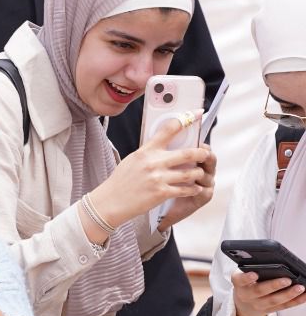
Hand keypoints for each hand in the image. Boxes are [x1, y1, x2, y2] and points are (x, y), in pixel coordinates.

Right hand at [91, 113, 213, 227]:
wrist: (110, 202)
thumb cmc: (121, 182)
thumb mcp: (132, 160)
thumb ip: (150, 152)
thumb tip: (167, 145)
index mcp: (146, 151)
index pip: (169, 129)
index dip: (186, 119)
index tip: (197, 114)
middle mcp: (153, 163)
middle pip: (189, 153)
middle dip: (202, 153)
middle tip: (206, 154)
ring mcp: (158, 178)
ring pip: (191, 173)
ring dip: (198, 173)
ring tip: (198, 174)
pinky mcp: (161, 193)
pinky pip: (185, 189)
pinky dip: (193, 189)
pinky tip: (194, 188)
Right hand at [231, 270, 305, 315]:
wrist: (244, 304)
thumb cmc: (247, 283)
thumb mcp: (243, 276)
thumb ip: (251, 269)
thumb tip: (272, 261)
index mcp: (239, 284)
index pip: (240, 280)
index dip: (247, 278)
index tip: (254, 274)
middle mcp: (247, 296)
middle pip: (260, 291)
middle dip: (274, 286)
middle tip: (287, 280)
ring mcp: (258, 305)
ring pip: (274, 301)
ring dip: (288, 294)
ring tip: (300, 287)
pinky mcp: (270, 310)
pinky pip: (284, 306)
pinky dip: (296, 301)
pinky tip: (304, 295)